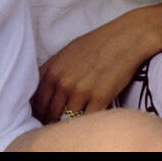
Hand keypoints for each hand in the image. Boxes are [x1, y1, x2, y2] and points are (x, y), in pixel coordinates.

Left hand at [30, 6, 161, 122]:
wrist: (125, 39)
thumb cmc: (96, 44)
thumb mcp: (66, 53)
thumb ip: (52, 72)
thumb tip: (41, 91)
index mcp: (52, 70)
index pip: (36, 102)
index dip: (38, 113)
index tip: (43, 117)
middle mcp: (63, 82)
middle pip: (49, 114)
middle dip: (51, 120)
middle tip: (58, 122)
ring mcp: (80, 91)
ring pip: (67, 120)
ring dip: (69, 122)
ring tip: (73, 121)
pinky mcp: (99, 99)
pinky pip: (86, 120)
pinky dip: (87, 122)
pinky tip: (89, 117)